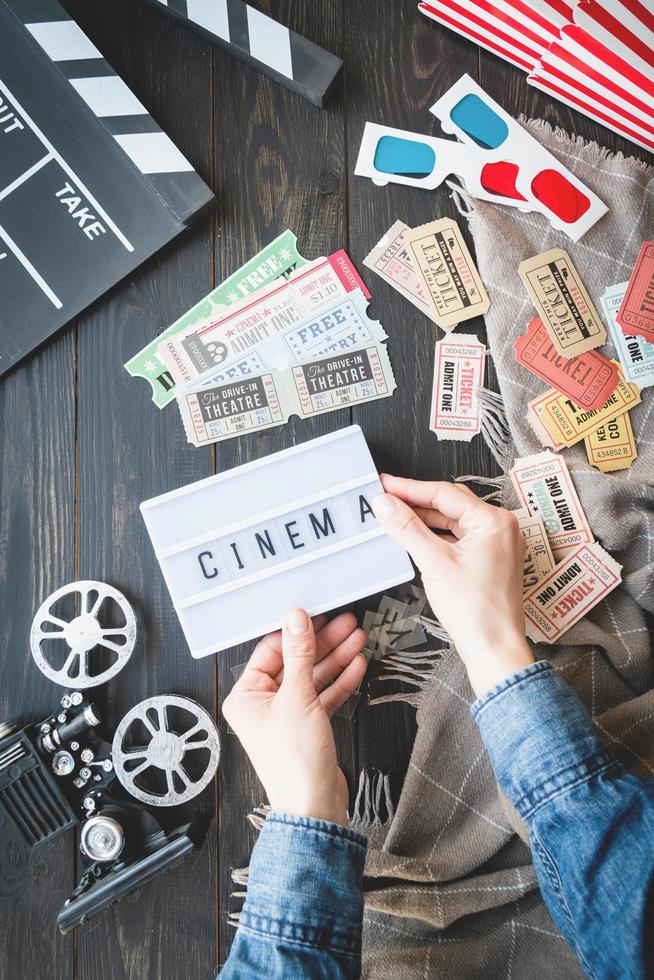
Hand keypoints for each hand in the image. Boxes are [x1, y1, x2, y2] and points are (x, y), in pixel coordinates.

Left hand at [222, 609, 367, 825]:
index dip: (296, 631)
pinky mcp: (308, 726)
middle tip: (345, 623)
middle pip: (295, 662)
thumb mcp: (297, 697)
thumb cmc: (294, 762)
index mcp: (246, 696)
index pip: (271, 651)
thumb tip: (296, 619)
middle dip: (323, 643)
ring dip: (336, 658)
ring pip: (313, 677)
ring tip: (357, 637)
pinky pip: (323, 696)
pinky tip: (356, 664)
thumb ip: (299, 654)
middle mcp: (263, 705)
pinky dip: (340, 681)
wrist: (314, 806)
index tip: (317, 614)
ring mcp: (287, 716)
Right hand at [373, 476, 533, 696]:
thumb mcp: (434, 563)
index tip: (384, 484)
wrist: (493, 649)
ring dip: (423, 520)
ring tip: (393, 516)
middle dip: (415, 502)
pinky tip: (413, 537)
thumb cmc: (475, 610)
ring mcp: (496, 545)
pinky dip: (435, 537)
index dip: (409, 488)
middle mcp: (500, 528)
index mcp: (494, 521)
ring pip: (453, 522)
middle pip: (450, 505)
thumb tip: (384, 503)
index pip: (444, 494)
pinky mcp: (489, 561)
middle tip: (384, 498)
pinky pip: (458, 539)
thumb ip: (407, 528)